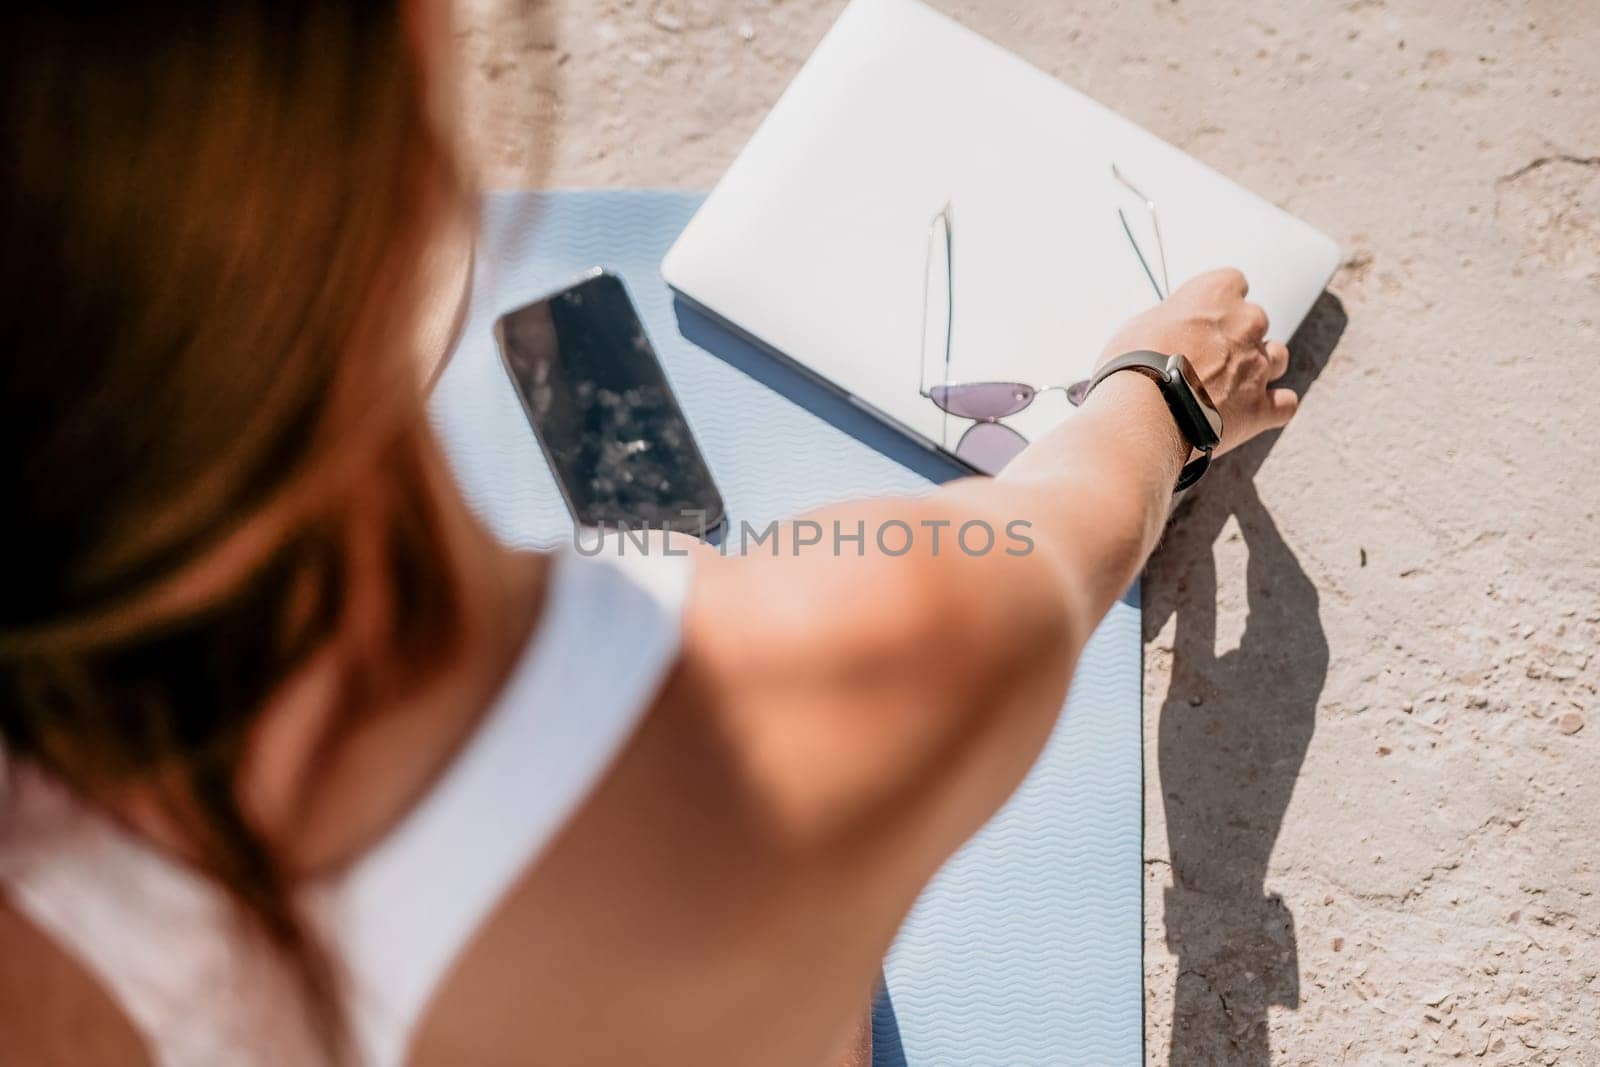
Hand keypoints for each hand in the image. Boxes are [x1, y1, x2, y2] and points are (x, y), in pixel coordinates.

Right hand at [1095, 268, 1297, 454]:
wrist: (1142, 414)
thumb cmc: (1133, 366)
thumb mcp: (1140, 325)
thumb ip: (1171, 320)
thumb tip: (1172, 331)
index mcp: (1216, 293)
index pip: (1234, 281)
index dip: (1219, 302)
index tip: (1204, 317)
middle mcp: (1245, 323)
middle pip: (1256, 320)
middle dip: (1238, 337)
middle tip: (1209, 358)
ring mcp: (1257, 366)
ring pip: (1278, 357)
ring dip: (1260, 367)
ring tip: (1230, 385)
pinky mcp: (1261, 407)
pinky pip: (1286, 404)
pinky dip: (1274, 407)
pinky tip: (1254, 411)